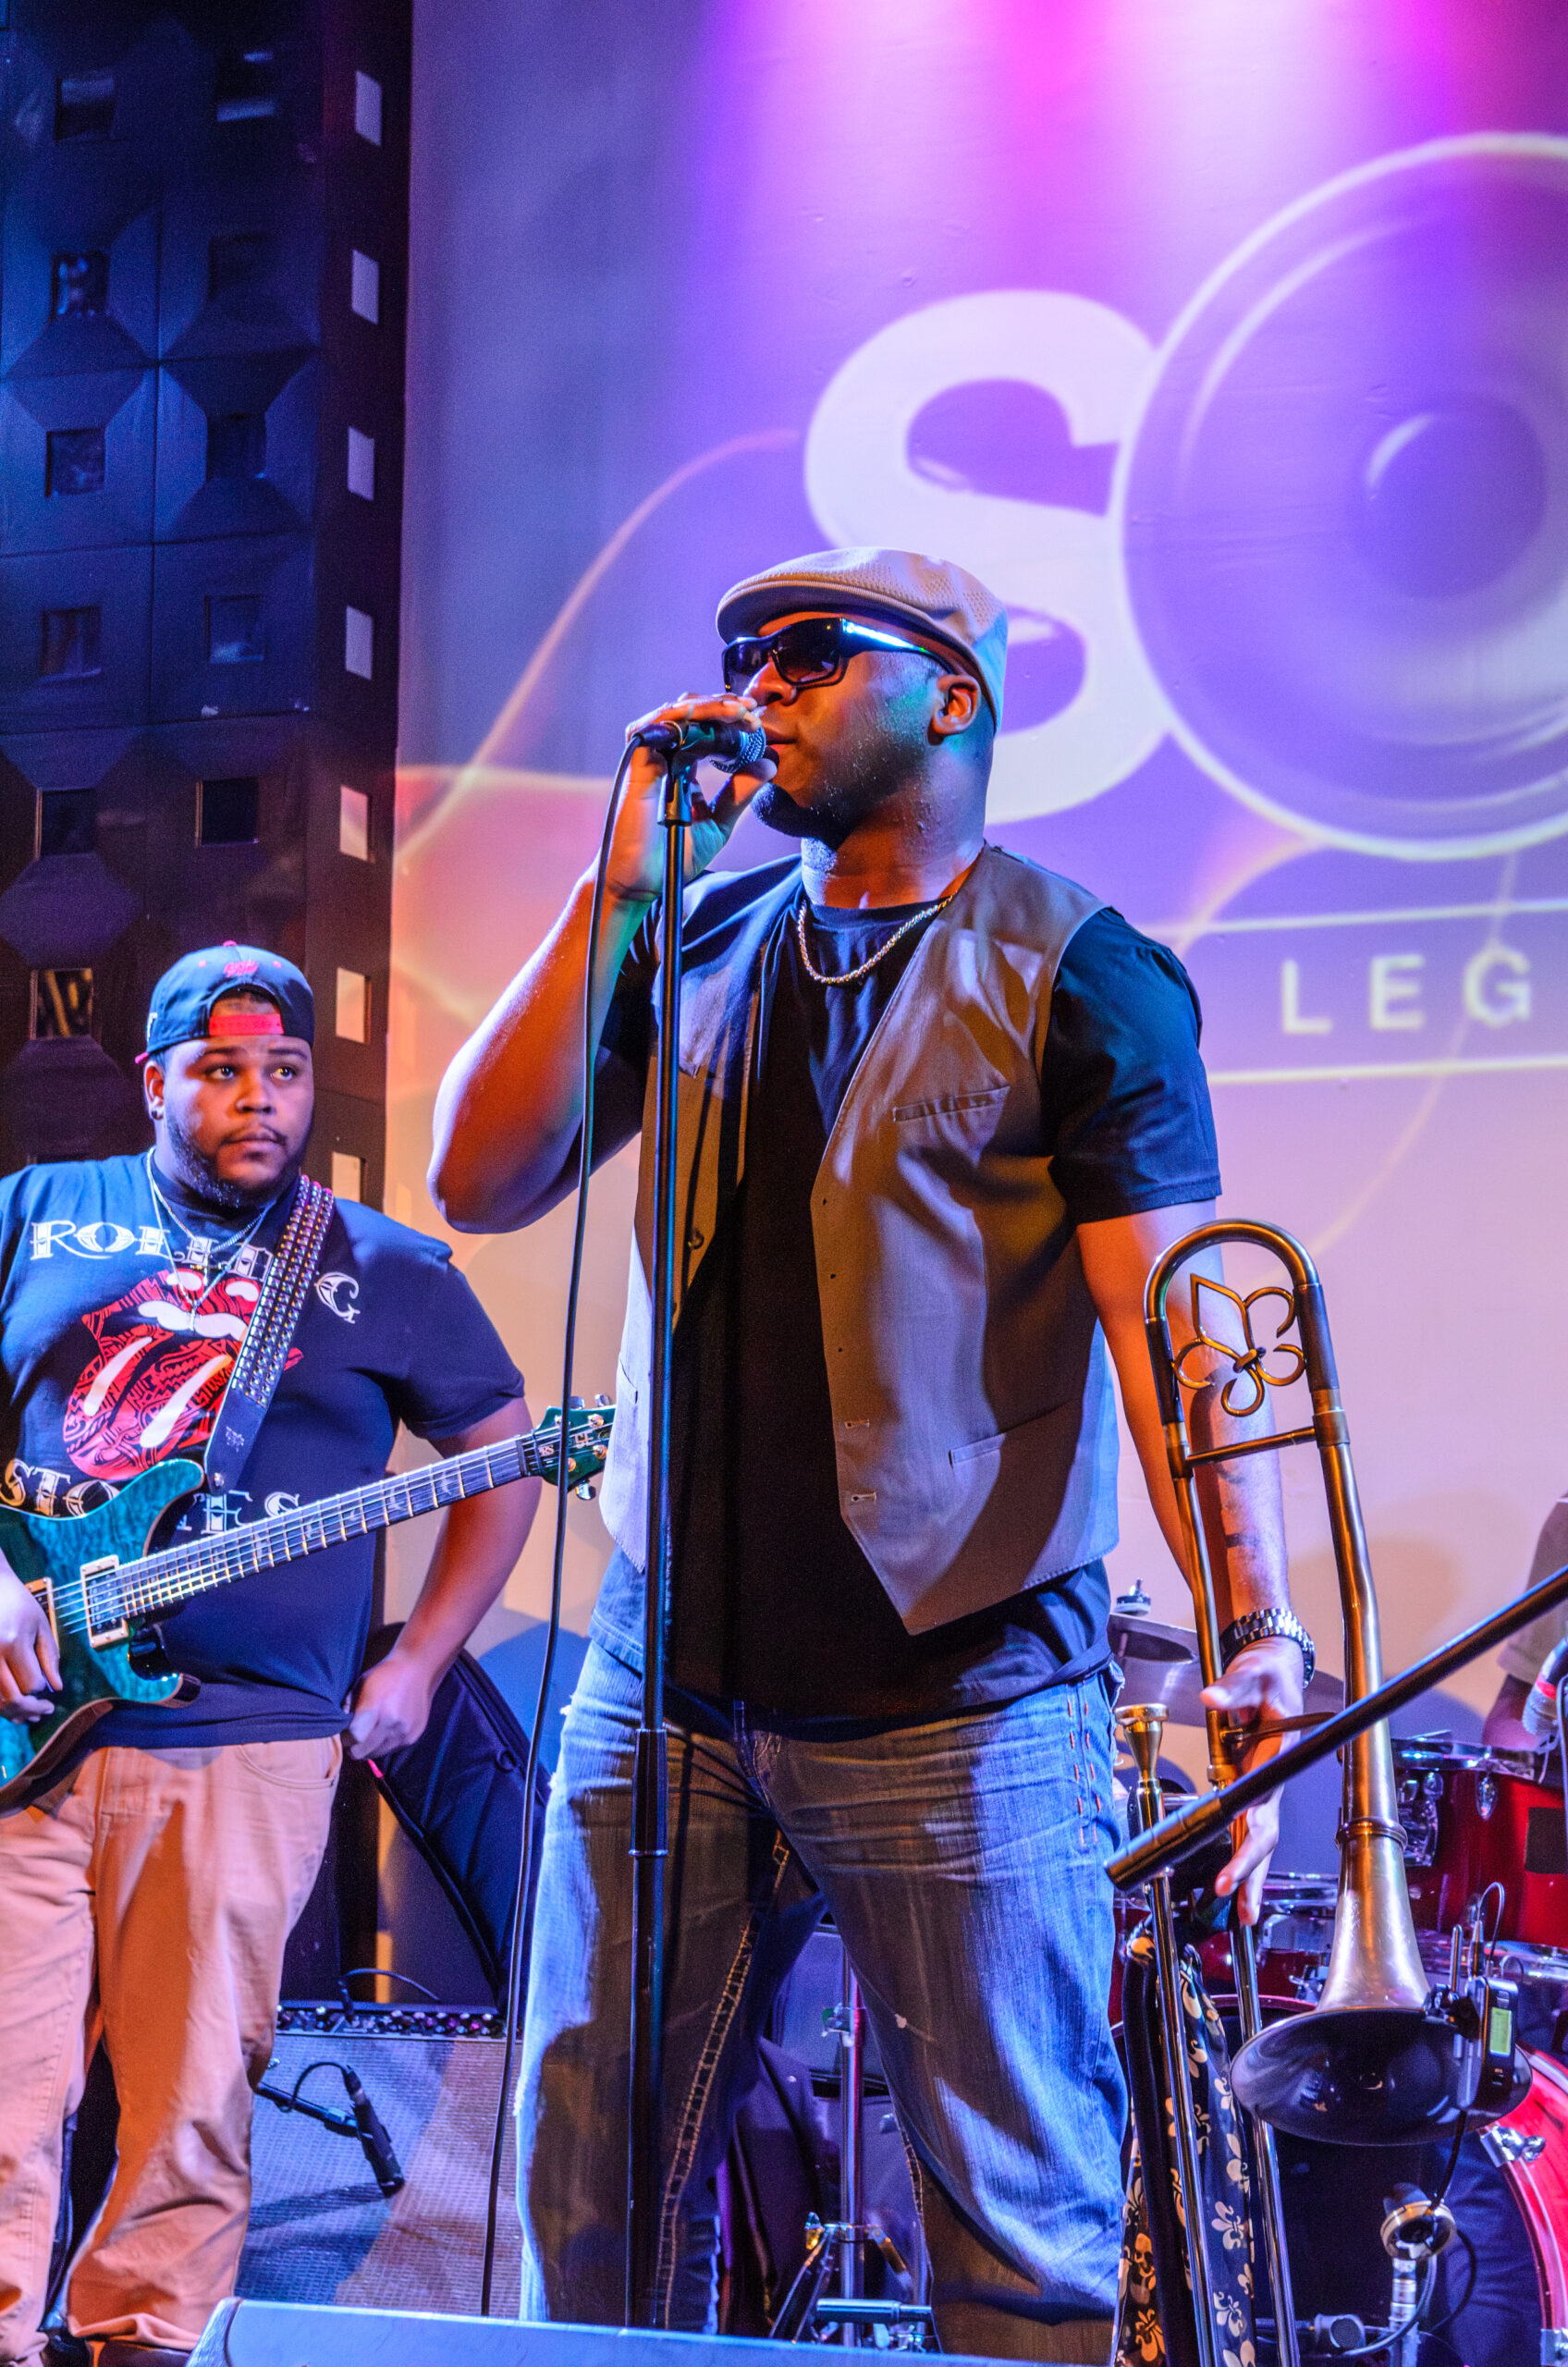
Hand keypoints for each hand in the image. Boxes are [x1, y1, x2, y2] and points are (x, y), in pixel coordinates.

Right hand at [0, 1561, 60, 1723]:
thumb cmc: (19, 1604)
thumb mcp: (41, 1626)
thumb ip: (50, 1658)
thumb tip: (56, 1689)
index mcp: (13, 1643)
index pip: (31, 1684)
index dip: (42, 1691)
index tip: (49, 1691)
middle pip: (11, 1698)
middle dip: (30, 1710)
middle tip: (44, 1712)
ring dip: (12, 1713)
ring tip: (28, 1716)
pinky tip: (10, 1707)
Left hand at [345, 1649, 440, 1761]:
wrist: (418, 1669)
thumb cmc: (385, 1675)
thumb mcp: (361, 1685)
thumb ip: (348, 1708)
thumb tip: (339, 1728)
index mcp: (377, 1708)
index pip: (354, 1738)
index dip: (345, 1738)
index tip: (344, 1732)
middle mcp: (392, 1724)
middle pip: (363, 1752)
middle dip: (354, 1746)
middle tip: (354, 1735)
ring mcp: (404, 1733)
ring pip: (376, 1754)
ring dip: (369, 1747)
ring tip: (370, 1731)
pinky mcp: (413, 1737)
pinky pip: (390, 1749)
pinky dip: (384, 1744)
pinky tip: (385, 1729)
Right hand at [607, 692, 776, 904]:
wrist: (641, 882)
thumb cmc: (672, 857)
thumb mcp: (718, 822)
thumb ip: (739, 794)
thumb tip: (768, 765)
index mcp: (682, 768)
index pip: (707, 731)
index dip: (732, 722)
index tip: (757, 723)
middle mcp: (665, 758)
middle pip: (693, 716)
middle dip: (725, 707)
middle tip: (752, 712)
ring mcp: (650, 759)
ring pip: (676, 714)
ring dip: (709, 707)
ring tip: (739, 711)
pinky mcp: (637, 764)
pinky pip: (655, 727)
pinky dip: (680, 715)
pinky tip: (706, 713)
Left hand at [1201, 1636, 1304, 1923]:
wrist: (1277, 1672)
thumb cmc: (1268, 1675)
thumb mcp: (1252, 1673)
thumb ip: (1232, 1688)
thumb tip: (1212, 1698)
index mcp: (1274, 1757)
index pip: (1260, 1803)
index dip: (1248, 1835)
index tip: (1233, 1859)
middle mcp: (1270, 1780)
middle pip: (1264, 1833)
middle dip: (1249, 1868)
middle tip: (1232, 1899)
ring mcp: (1262, 1787)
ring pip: (1259, 1839)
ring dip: (1251, 1875)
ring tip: (1244, 1915)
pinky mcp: (1250, 1788)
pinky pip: (1246, 1828)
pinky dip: (1243, 1858)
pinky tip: (1236, 1885)